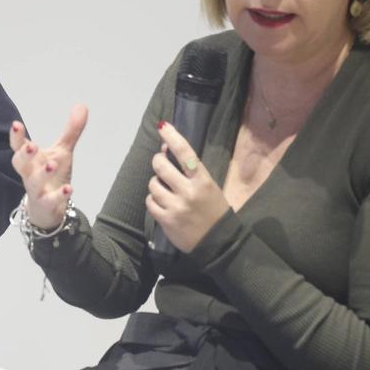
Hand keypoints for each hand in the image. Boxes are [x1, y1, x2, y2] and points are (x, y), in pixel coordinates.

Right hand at [8, 105, 87, 229]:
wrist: (47, 209)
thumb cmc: (51, 176)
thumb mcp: (62, 151)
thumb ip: (70, 131)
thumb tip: (81, 105)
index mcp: (30, 159)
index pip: (18, 146)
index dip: (16, 137)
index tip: (16, 125)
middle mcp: (29, 173)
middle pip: (20, 164)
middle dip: (24, 155)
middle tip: (31, 146)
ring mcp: (36, 190)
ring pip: (33, 182)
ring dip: (42, 174)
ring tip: (52, 165)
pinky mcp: (46, 204)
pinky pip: (50, 200)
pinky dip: (58, 195)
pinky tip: (68, 189)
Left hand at [146, 121, 229, 252]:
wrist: (219, 243)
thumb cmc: (214, 211)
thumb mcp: (209, 187)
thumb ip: (190, 171)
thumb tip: (167, 149)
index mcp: (203, 180)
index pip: (185, 152)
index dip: (172, 136)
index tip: (163, 126)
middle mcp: (189, 191)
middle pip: (161, 165)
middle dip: (158, 161)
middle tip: (161, 163)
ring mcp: (176, 206)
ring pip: (153, 184)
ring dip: (156, 184)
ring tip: (165, 189)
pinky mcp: (166, 220)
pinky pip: (150, 202)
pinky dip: (153, 200)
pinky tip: (162, 203)